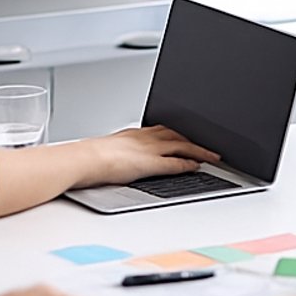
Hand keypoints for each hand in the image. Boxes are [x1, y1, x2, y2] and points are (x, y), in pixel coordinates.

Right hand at [81, 125, 219, 186]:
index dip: (175, 132)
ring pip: (182, 145)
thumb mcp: (105, 149)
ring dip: (198, 149)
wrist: (84, 159)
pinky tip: (198, 166)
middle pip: (175, 133)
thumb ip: (116, 152)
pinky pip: (176, 163)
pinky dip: (189, 163)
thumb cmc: (88, 157)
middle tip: (205, 141)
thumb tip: (112, 160)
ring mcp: (149, 149)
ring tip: (211, 155)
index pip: (160, 129)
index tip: (183, 135)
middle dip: (191, 137)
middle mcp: (144, 138)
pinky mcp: (151, 164)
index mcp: (133, 133)